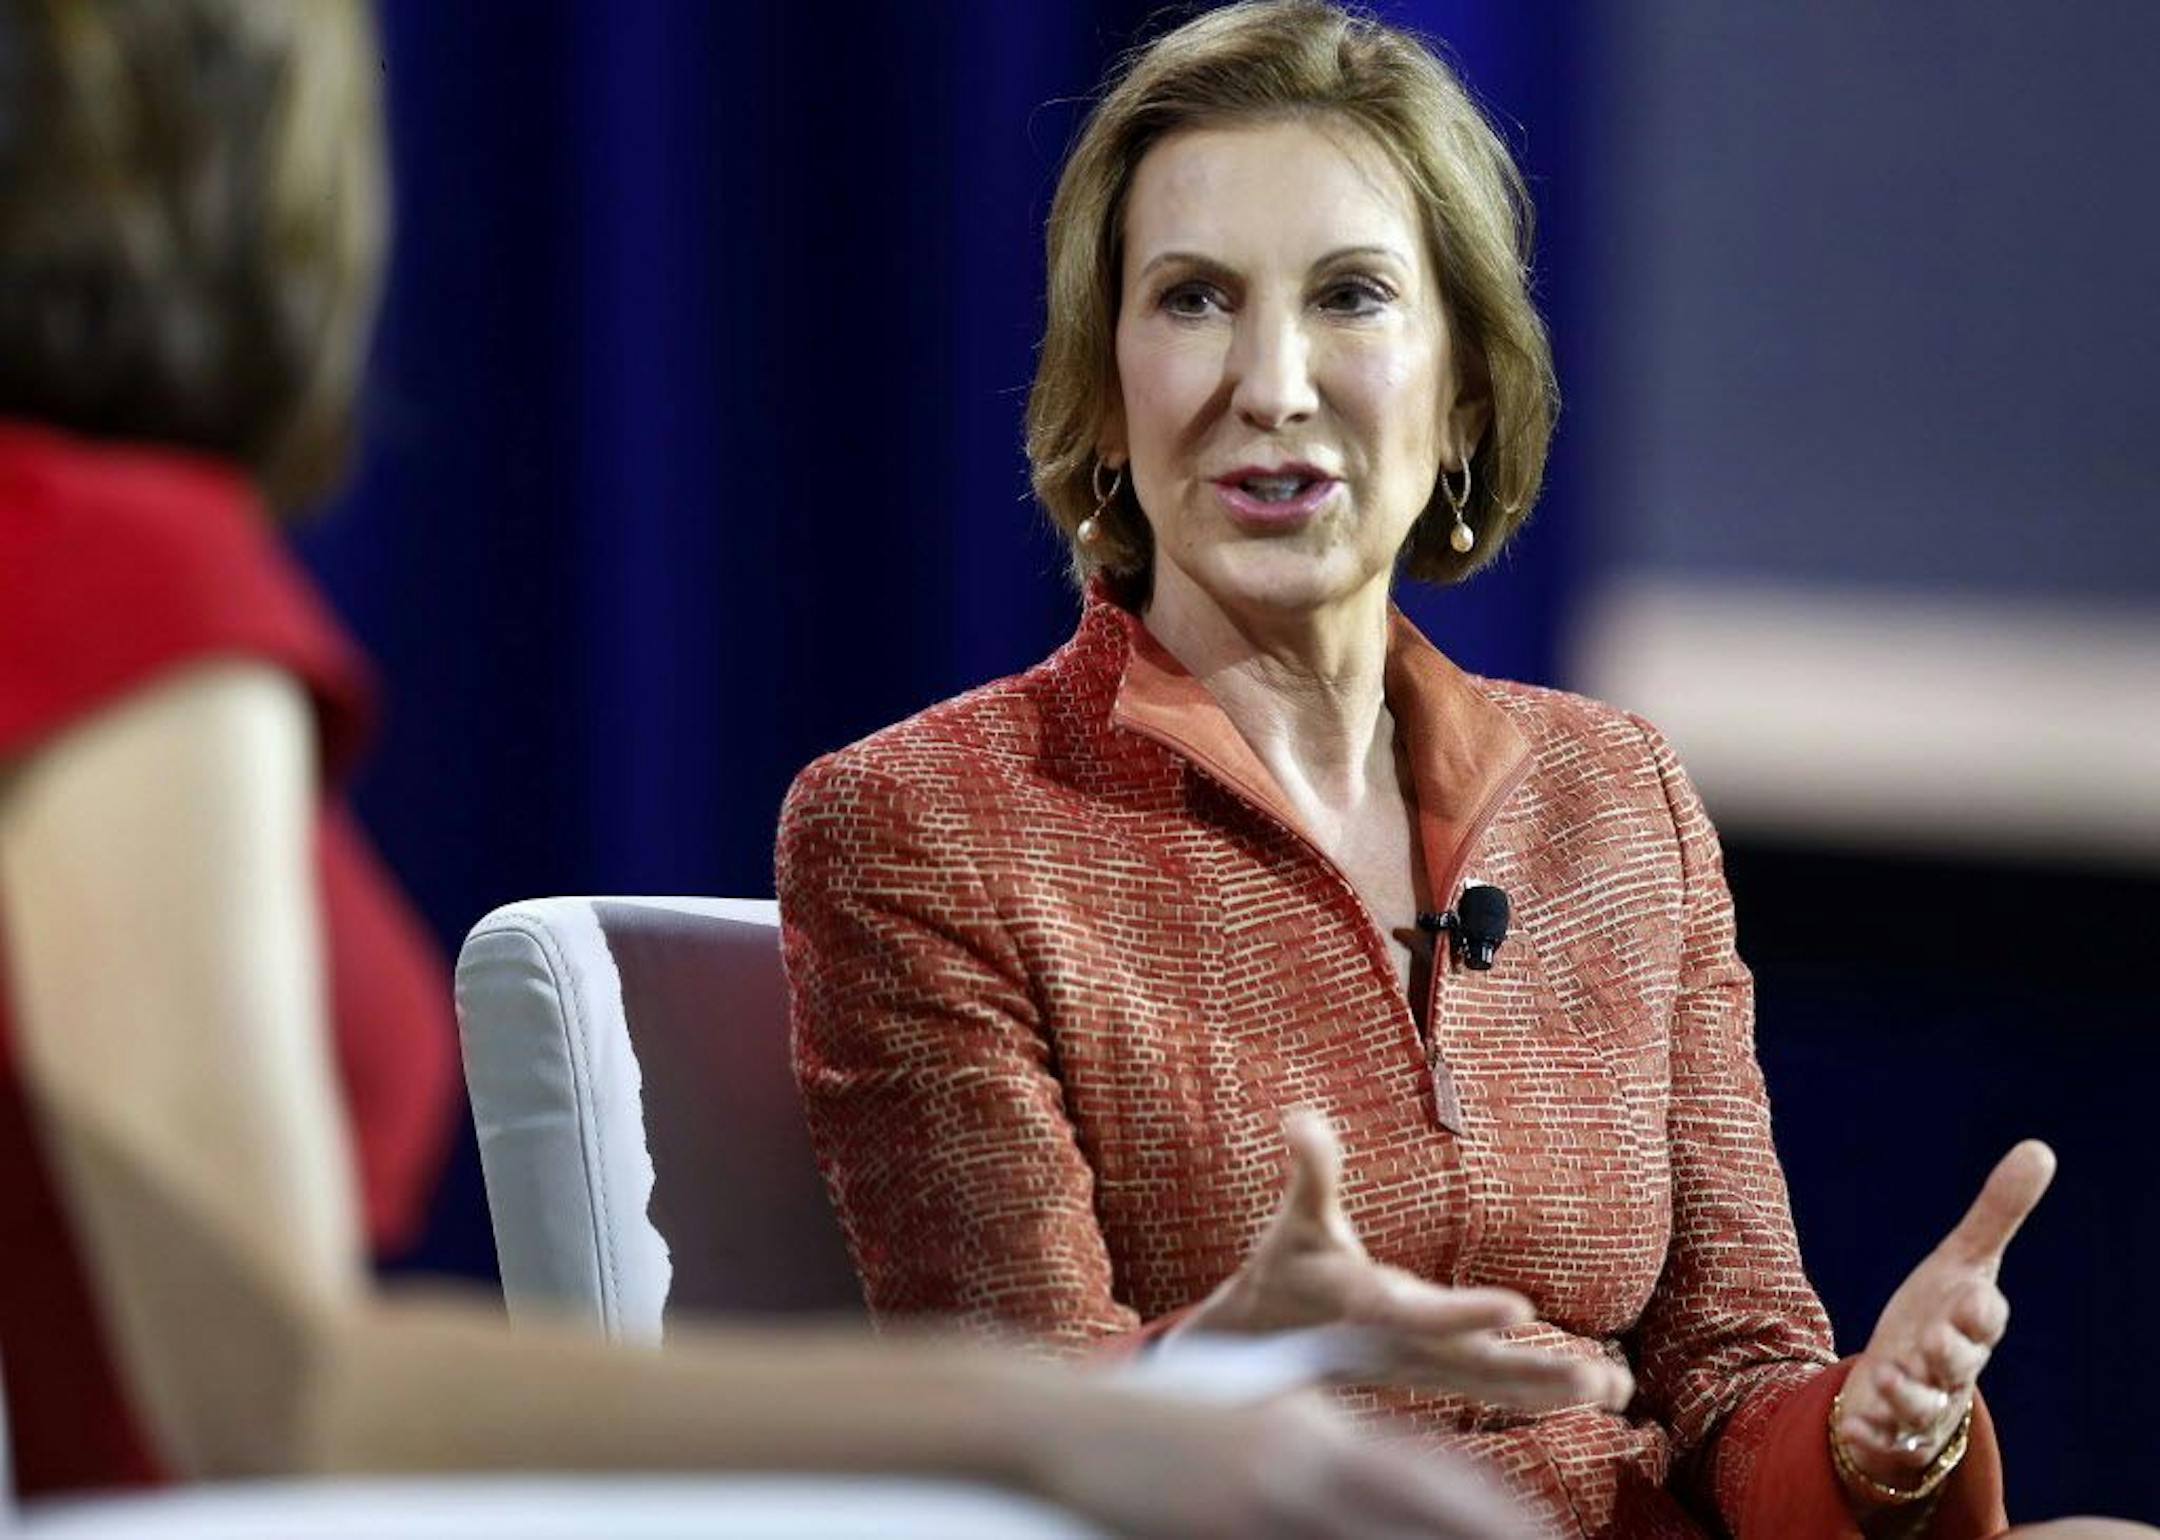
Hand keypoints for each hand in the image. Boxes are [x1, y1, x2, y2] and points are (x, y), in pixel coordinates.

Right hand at [1038, 1386, 1550, 1539]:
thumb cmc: (1160, 1430)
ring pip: (1378, 1534)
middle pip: (1426, 1507)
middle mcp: (1305, 1454)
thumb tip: (1375, 1468)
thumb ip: (1319, 1445)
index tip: (1544, 1539)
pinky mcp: (1225, 1526)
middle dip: (1492, 1537)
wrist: (1058, 1420)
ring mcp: (1265, 1497)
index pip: (1435, 1472)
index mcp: (1319, 1423)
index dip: (1496, 1512)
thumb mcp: (1253, 1419)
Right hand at [1178, 1110, 1631, 1412]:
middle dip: (1534, 1373)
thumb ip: (1310, 1171)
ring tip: (1618, 1387)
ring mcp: (1424, 1370)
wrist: (1266, 1344)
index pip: (1420, 1315)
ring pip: (1495, 1389)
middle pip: (1474, 1368)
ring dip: (1556, 1389)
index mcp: (1368, 1308)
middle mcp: (1402, 1348)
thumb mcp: (1297, 1218)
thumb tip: (1299, 1118)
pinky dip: (1550, 1393)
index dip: (1466, 1314)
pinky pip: (1501, 1392)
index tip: (1521, 1309)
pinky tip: (1610, 1389)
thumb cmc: (1288, 1268)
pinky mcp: (1441, 1375)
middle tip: (1597, 1377)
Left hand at [1835, 1140, 2056, 1500]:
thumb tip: (2041, 1148)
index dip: (1980, 1312)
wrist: (1909, 1379)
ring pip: (1922, 1407)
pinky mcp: (1890, 1430)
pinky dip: (1872, 1433)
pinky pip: (1884, 1438)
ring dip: (1907, 1395)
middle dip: (1949, 1354)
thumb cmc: (1942, 1314)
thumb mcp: (1962, 1262)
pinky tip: (1855, 1424)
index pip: (1984, 1320)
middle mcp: (1950, 1368)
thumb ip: (1997, 1213)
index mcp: (1968, 1325)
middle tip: (1931, 1342)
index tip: (1974, 1296)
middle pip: (1957, 1365)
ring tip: (1887, 1378)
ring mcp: (1921, 1403)